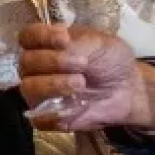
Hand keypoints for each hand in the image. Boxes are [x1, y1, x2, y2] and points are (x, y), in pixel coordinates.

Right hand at [17, 24, 154, 132]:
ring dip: (53, 84)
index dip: (41, 36)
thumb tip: (60, 44)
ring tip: (80, 83)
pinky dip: (55, 112)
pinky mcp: (47, 117)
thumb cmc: (111, 61)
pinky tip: (75, 106)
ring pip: (28, 88)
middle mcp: (37, 68)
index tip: (64, 39)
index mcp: (47, 44)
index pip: (27, 36)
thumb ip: (76, 42)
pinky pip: (38, 118)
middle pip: (25, 62)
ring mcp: (40, 93)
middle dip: (53, 61)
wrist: (128, 89)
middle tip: (82, 64)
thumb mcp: (99, 43)